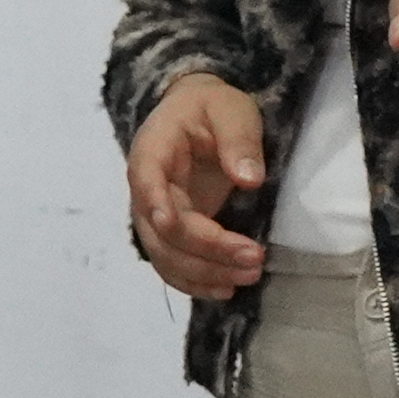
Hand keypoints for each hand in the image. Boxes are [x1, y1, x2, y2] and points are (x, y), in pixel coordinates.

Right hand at [127, 73, 270, 301]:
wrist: (194, 114)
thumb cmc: (211, 108)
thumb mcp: (230, 109)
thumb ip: (238, 140)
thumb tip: (249, 180)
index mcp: (151, 152)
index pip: (146, 182)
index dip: (160, 207)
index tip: (185, 228)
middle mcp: (144, 190)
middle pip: (162, 232)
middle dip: (206, 251)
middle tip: (254, 258)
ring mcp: (153, 216)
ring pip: (166, 257)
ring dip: (204, 273)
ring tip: (248, 276)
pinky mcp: (169, 233)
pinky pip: (172, 265)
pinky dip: (195, 282)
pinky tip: (225, 290)